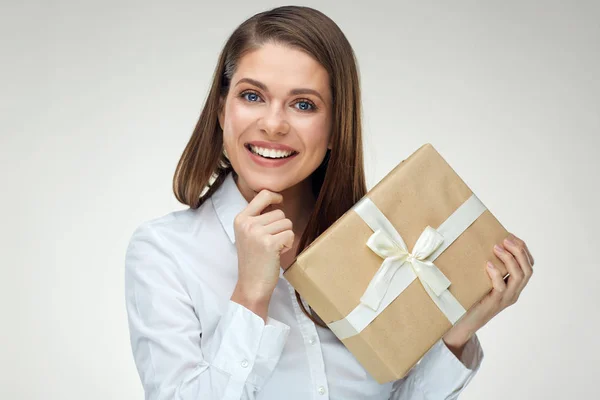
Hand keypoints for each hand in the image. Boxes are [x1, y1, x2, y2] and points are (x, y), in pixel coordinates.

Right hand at [233, 189, 294, 300]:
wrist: (251, 284)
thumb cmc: (253, 260)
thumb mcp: (247, 234)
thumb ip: (257, 217)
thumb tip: (275, 198)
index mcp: (241, 219)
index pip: (263, 194)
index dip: (275, 196)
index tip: (280, 200)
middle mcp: (248, 224)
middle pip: (280, 212)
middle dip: (281, 227)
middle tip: (270, 242)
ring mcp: (257, 233)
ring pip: (287, 223)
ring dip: (285, 236)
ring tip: (273, 248)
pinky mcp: (269, 243)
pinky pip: (290, 235)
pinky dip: (288, 245)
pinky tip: (277, 253)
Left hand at [443, 233, 534, 350]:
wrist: (463, 322)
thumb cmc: (471, 298)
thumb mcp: (483, 280)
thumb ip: (486, 267)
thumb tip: (478, 243)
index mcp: (514, 286)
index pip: (528, 266)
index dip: (523, 250)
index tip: (511, 237)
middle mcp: (514, 292)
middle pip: (528, 269)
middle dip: (520, 251)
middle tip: (506, 239)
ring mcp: (506, 298)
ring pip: (519, 277)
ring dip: (510, 259)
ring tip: (497, 247)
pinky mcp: (494, 303)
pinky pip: (501, 287)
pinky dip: (497, 274)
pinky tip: (489, 265)